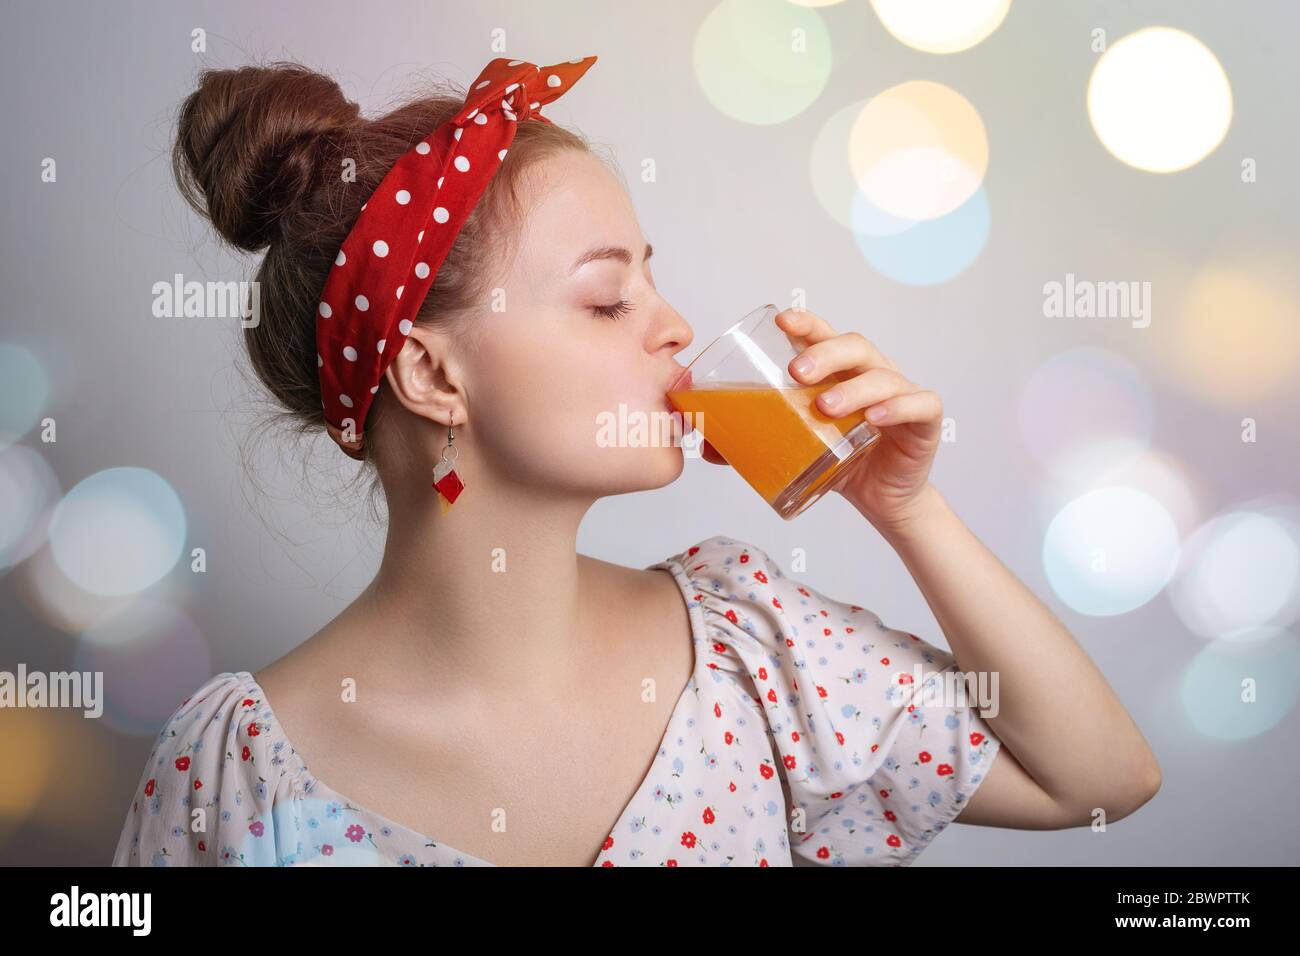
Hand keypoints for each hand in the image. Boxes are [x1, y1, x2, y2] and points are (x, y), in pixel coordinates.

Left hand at [774, 307, 942, 531]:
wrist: (882, 499)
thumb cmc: (839, 462)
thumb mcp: (796, 447)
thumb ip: (755, 441)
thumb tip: (705, 444)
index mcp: (841, 372)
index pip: (824, 336)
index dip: (807, 324)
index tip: (782, 322)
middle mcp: (873, 374)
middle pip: (854, 347)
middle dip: (824, 354)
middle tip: (795, 374)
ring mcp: (901, 394)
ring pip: (883, 376)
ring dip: (853, 388)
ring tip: (825, 407)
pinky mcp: (925, 421)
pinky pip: (919, 404)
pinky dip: (898, 407)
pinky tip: (875, 418)